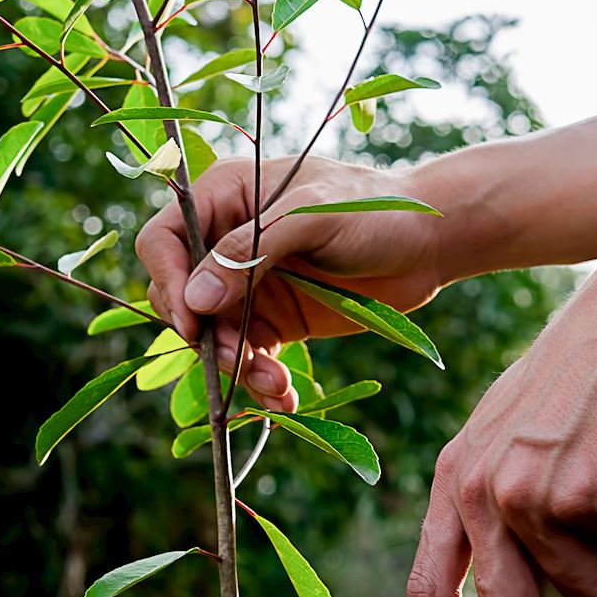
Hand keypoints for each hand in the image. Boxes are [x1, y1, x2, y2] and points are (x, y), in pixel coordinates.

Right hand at [135, 156, 449, 410]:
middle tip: (239, 360)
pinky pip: (249, 357)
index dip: (169, 281)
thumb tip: (196, 300)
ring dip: (236, 368)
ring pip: (215, 336)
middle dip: (206, 336)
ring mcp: (250, 284)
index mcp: (225, 196)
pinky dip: (261, 382)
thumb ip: (252, 252)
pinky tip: (285, 399)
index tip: (193, 322)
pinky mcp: (276, 320)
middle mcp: (228, 241)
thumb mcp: (313, 217)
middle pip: (182, 296)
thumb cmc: (375, 209)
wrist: (431, 241)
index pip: (165, 240)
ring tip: (274, 386)